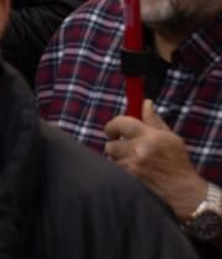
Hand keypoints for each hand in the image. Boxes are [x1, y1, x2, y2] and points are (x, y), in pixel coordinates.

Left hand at [106, 100, 210, 217]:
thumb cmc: (177, 163)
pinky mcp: (130, 179)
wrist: (183, 192)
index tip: (113, 130)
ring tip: (131, 162)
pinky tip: (132, 171)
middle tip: (123, 148)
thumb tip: (145, 102)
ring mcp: (133, 166)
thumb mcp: (170, 138)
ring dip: (118, 159)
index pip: (120, 123)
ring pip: (111, 158)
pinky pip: (115, 170)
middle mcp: (139, 150)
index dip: (113, 126)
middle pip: (110, 143)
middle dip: (115, 145)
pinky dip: (120, 170)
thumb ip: (154, 120)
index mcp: (150, 136)